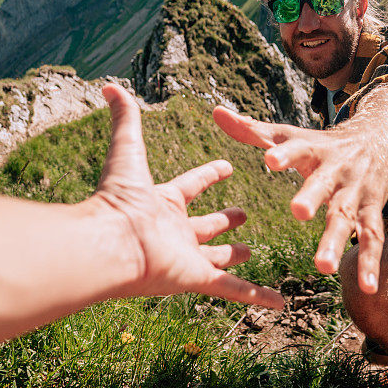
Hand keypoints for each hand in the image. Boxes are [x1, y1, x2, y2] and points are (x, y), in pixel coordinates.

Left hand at [89, 84, 282, 308]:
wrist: (108, 244)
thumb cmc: (117, 198)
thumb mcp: (127, 149)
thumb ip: (125, 118)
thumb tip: (109, 84)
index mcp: (163, 202)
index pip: (191, 185)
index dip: (209, 174)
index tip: (226, 166)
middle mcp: (175, 231)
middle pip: (205, 225)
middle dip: (223, 220)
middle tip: (242, 215)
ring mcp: (187, 257)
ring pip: (218, 259)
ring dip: (234, 257)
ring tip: (251, 252)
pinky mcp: (196, 278)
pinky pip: (233, 290)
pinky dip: (257, 296)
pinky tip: (279, 302)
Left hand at [213, 106, 387, 294]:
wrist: (379, 139)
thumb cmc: (322, 143)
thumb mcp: (291, 135)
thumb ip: (253, 130)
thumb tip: (217, 111)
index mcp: (313, 149)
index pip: (298, 148)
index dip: (285, 154)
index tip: (269, 160)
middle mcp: (336, 170)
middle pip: (323, 184)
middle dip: (312, 197)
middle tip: (297, 212)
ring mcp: (356, 192)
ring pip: (347, 217)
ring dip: (336, 242)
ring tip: (322, 267)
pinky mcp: (372, 211)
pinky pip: (372, 237)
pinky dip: (370, 262)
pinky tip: (368, 287)